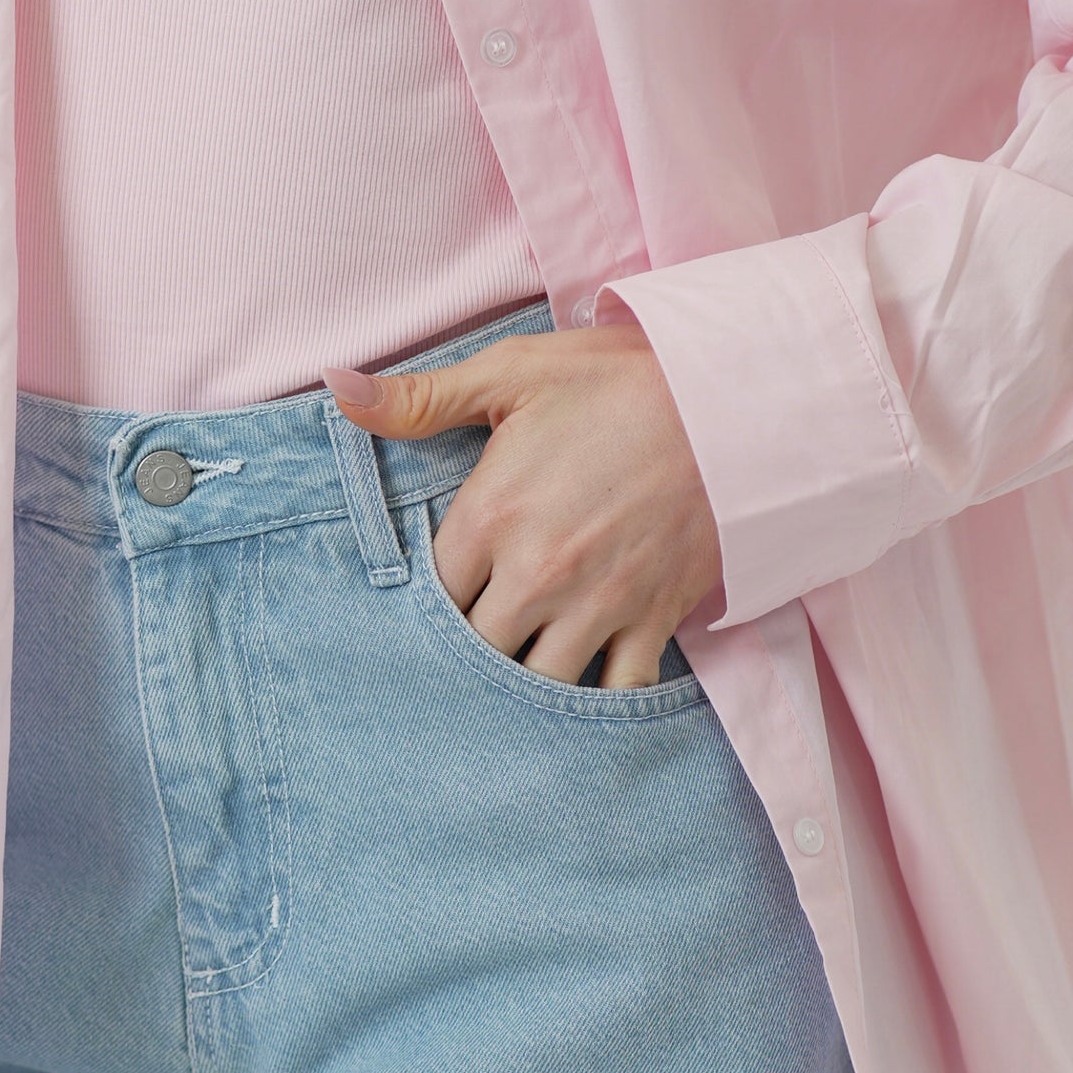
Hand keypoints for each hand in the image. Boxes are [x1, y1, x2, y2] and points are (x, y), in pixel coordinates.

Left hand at [324, 320, 723, 688]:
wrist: (734, 399)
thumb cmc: (620, 381)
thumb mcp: (514, 373)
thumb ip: (421, 397)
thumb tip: (338, 391)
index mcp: (493, 515)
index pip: (429, 595)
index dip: (427, 602)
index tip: (436, 597)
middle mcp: (538, 573)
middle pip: (475, 651)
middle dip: (470, 649)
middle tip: (474, 640)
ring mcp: (598, 603)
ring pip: (537, 683)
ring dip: (526, 679)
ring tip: (520, 667)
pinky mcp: (653, 618)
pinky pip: (618, 690)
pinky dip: (600, 699)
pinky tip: (584, 692)